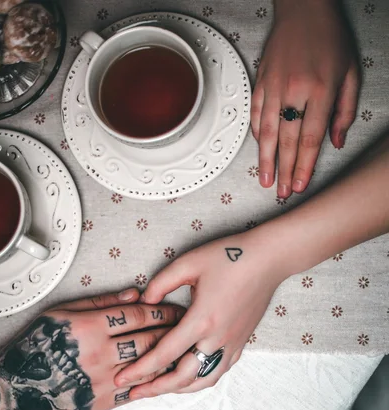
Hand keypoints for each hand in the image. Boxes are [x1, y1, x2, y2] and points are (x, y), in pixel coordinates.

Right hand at [0, 288, 183, 409]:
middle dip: (172, 330)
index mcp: (90, 327)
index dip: (160, 310)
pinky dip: (156, 379)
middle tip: (187, 324)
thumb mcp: (61, 313)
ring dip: (170, 354)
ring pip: (149, 365)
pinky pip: (138, 389)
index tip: (174, 308)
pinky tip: (167, 371)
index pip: (137, 315)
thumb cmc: (38, 346)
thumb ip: (100, 303)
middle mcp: (99, 353)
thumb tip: (135, 294)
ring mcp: (103, 380)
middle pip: (148, 339)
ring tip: (184, 345)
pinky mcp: (103, 402)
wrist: (19, 388)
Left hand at [114, 230, 285, 398]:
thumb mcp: (188, 263)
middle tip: (134, 393)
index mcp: (201, 320)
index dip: (140, 369)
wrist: (269, 259)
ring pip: (205, 380)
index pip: (164, 354)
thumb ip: (160, 284)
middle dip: (155, 389)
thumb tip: (142, 302)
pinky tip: (189, 377)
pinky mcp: (242, 342)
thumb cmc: (229, 256)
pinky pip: (220, 370)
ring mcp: (232, 343)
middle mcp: (218, 338)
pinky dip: (202, 379)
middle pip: (183, 377)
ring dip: (180, 389)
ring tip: (160, 389)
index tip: (121, 379)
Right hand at [252, 0, 359, 198]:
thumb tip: (337, 142)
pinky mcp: (261, 83)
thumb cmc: (330, 39)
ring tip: (266, 181)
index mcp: (321, 90)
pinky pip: (256, 115)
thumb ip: (345, 110)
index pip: (310, 139)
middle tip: (283, 193)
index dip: (304, 166)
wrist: (304, 9)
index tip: (301, 185)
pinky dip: (258, 135)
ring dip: (266, 161)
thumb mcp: (350, 73)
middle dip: (285, 171)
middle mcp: (295, 91)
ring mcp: (274, 87)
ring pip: (268, 133)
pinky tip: (261, 151)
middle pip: (288, 141)